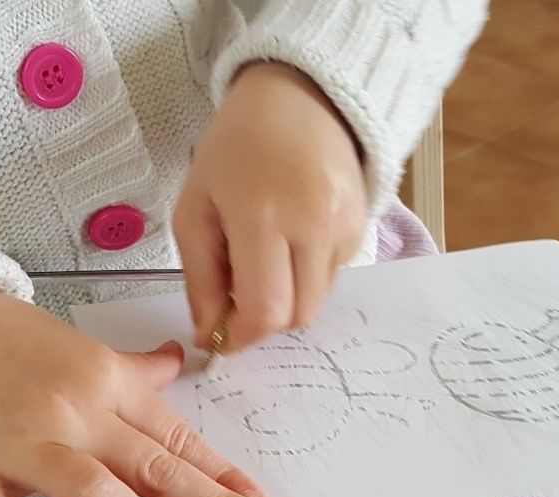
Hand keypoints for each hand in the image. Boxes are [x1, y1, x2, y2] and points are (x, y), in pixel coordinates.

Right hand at [0, 289, 273, 496]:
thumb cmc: (22, 346)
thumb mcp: (90, 349)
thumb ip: (138, 369)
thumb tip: (180, 361)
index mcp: (108, 384)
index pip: (174, 437)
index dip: (220, 473)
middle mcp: (74, 413)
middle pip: (151, 463)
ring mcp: (24, 444)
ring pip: (89, 486)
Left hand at [174, 62, 366, 351]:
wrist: (299, 98)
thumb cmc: (236, 148)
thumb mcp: (195, 207)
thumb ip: (200, 278)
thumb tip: (210, 334)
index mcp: (263, 217)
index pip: (265, 311)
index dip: (241, 336)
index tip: (221, 334)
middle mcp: (314, 226)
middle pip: (296, 316)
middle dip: (263, 321)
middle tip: (237, 296)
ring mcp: (346, 227)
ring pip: (316, 301)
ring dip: (286, 297)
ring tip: (263, 254)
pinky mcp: (363, 228)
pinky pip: (332, 277)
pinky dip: (306, 275)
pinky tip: (290, 238)